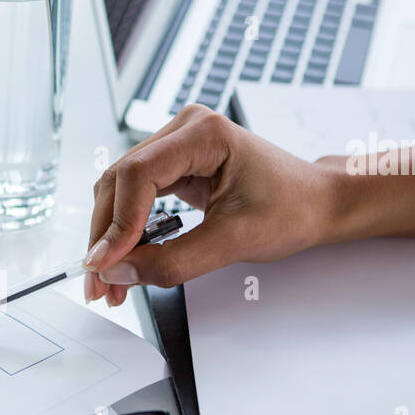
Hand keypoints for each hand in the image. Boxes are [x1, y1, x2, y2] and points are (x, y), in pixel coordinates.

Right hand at [84, 105, 339, 306]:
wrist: (315, 203)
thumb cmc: (291, 209)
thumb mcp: (234, 242)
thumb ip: (173, 261)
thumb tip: (119, 273)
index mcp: (204, 133)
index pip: (138, 175)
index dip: (116, 224)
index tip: (105, 266)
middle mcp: (182, 131)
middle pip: (118, 182)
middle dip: (105, 237)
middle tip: (99, 284)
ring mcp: (174, 146)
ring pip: (117, 192)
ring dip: (109, 238)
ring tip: (109, 282)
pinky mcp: (172, 167)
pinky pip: (132, 198)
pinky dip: (124, 233)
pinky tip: (123, 262)